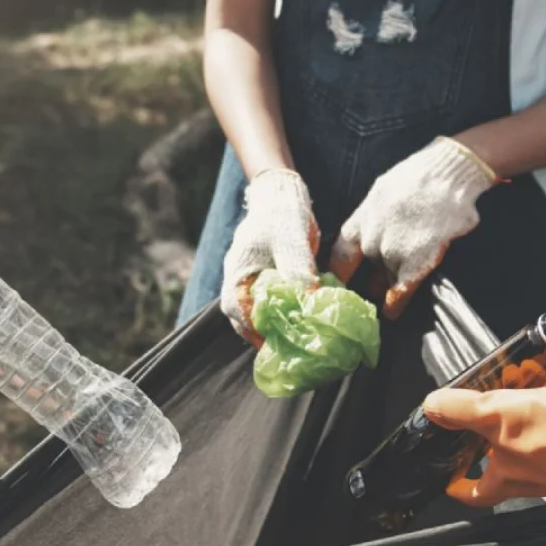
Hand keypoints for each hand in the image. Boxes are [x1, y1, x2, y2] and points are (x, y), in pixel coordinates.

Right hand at [221, 169, 319, 344]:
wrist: (282, 196)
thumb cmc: (282, 216)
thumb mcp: (291, 242)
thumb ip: (298, 270)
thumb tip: (309, 300)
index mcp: (238, 272)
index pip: (235, 309)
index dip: (252, 329)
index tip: (273, 342)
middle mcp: (241, 282)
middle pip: (244, 319)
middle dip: (264, 335)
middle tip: (289, 348)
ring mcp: (253, 283)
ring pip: (258, 314)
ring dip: (275, 328)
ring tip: (297, 341)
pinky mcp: (269, 282)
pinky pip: (271, 306)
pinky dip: (284, 317)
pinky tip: (302, 323)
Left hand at [329, 137, 495, 318]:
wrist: (448, 173)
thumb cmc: (420, 176)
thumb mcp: (385, 191)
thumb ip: (375, 215)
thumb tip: (372, 231)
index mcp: (362, 218)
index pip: (341, 254)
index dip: (338, 272)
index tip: (335, 285)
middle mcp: (371, 237)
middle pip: (366, 269)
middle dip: (368, 280)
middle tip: (368, 294)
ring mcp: (392, 251)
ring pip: (386, 278)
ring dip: (386, 288)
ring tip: (385, 303)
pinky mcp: (415, 261)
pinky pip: (401, 290)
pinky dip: (396, 303)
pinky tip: (392, 313)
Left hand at [423, 380, 545, 502]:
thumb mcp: (492, 412)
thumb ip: (459, 410)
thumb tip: (432, 406)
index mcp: (509, 480)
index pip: (478, 494)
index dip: (462, 489)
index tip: (450, 484)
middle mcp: (538, 481)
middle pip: (509, 468)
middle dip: (496, 445)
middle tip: (486, 424)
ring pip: (538, 447)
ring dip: (526, 423)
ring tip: (520, 395)